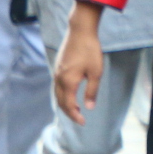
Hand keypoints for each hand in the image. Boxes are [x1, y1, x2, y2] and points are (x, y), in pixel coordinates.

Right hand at [53, 3, 105, 125]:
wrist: (80, 31)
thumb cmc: (90, 50)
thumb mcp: (96, 71)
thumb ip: (92, 90)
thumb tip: (89, 107)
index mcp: (68, 82)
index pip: (69, 105)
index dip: (75, 115)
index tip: (83, 122)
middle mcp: (59, 79)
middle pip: (60, 101)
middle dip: (69, 112)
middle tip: (79, 119)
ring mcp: (56, 72)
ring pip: (57, 94)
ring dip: (65, 103)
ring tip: (75, 109)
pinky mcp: (58, 66)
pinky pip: (57, 86)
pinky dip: (62, 95)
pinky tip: (69, 94)